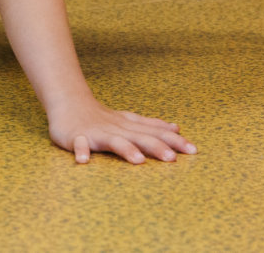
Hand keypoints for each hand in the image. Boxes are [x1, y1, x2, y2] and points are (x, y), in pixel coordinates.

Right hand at [48, 98, 197, 164]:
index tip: (193, 149)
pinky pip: (79, 145)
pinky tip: (83, 160)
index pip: (155, 132)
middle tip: (172, 158)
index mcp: (130, 126)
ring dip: (127, 149)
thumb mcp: (129, 120)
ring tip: (139, 160)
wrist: (70, 103)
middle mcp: (117, 129)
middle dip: (157, 147)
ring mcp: (98, 133)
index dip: (174, 141)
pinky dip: (81, 151)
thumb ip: (151, 126)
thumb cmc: (102, 117)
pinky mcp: (78, 137)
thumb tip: (176, 128)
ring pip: (115, 141)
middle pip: (140, 137)